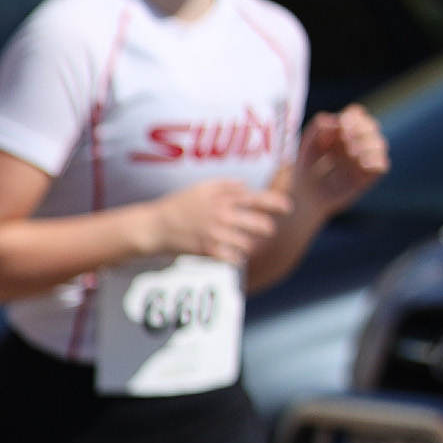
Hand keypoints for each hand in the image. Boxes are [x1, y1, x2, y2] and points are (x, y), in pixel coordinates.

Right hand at [142, 177, 285, 263]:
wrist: (154, 226)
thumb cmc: (177, 205)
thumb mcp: (200, 188)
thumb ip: (225, 184)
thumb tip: (245, 186)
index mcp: (224, 199)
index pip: (259, 199)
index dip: (277, 203)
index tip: (287, 208)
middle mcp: (224, 216)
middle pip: (261, 225)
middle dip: (266, 229)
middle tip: (263, 231)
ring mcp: (217, 234)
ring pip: (249, 244)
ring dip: (249, 245)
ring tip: (243, 244)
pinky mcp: (208, 250)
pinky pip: (234, 258)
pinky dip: (236, 258)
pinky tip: (233, 256)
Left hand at [291, 105, 387, 217]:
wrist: (305, 195)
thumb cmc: (306, 167)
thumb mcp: (306, 145)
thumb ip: (317, 128)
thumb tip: (334, 121)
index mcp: (343, 130)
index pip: (357, 115)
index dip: (353, 117)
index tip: (343, 123)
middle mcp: (358, 142)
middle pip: (372, 126)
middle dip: (361, 129)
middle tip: (345, 137)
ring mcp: (366, 158)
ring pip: (380, 144)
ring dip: (367, 144)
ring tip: (351, 152)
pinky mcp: (369, 175)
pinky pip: (382, 165)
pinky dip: (376, 161)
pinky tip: (363, 163)